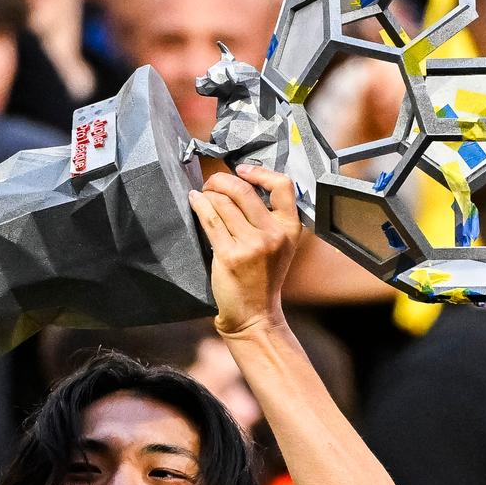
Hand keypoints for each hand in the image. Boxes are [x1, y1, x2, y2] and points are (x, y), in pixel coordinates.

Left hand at [189, 164, 302, 338]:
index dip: (260, 172)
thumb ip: (268, 218)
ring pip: (224, 203)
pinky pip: (211, 219)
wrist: (255, 314)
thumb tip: (239, 185)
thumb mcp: (280, 246)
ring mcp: (252, 245)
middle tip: (211, 183)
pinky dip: (199, 205)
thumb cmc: (263, 278)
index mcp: (290, 228)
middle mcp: (273, 234)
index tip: (242, 170)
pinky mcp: (230, 255)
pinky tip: (195, 201)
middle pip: (244, 190)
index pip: (283, 186)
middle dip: (222, 180)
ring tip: (203, 195)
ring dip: (208, 193)